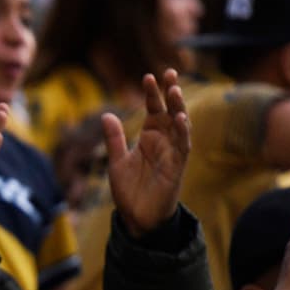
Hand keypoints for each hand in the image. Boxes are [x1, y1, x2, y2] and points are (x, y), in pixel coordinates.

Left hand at [106, 69, 190, 237]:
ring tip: (174, 90)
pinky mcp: (177, 168)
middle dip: (170, 92)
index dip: (152, 94)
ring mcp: (172, 154)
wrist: (136, 217)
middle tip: (169, 72)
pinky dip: (183, 133)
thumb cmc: (129, 189)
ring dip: (179, 108)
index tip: (148, 76)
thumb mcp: (116, 161)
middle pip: (170, 112)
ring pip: (180, 126)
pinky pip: (183, 147)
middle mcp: (163, 142)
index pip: (154, 110)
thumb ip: (114, 139)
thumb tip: (106, 114)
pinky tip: (181, 119)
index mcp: (150, 137)